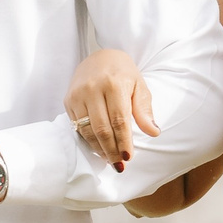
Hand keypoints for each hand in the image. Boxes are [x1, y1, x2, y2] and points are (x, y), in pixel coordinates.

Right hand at [66, 48, 156, 170]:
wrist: (99, 56)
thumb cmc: (123, 73)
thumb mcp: (139, 86)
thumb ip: (144, 110)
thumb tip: (153, 132)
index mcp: (114, 84)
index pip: (119, 120)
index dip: (124, 141)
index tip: (129, 158)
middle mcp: (93, 88)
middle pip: (102, 128)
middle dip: (111, 150)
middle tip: (119, 165)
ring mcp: (78, 94)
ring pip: (87, 130)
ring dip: (99, 149)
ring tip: (110, 159)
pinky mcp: (68, 100)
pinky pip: (78, 126)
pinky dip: (88, 140)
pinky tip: (98, 147)